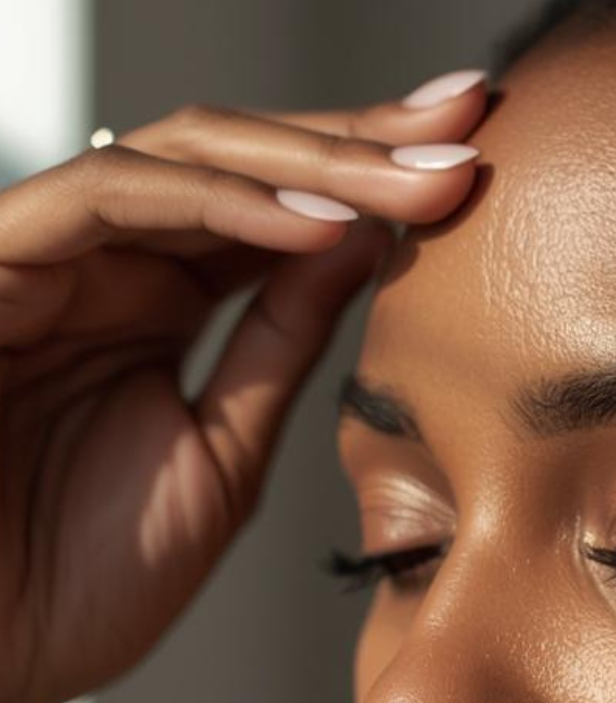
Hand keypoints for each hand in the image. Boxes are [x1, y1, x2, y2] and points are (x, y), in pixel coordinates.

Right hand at [0, 81, 486, 702]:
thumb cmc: (80, 582)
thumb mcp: (221, 454)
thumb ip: (280, 346)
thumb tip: (366, 243)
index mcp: (155, 299)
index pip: (275, 207)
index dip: (376, 178)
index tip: (483, 158)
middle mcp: (103, 259)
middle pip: (241, 157)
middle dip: (361, 140)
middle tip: (471, 120)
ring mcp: (45, 253)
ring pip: (184, 154)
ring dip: (311, 162)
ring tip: (419, 175)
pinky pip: (109, 198)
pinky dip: (218, 203)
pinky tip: (320, 223)